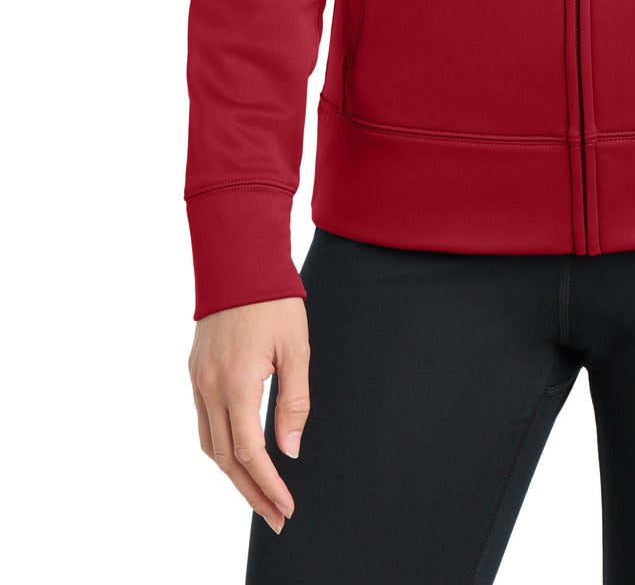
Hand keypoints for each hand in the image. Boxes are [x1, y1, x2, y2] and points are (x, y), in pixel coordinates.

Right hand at [188, 297, 310, 534]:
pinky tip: (238, 456)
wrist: (238, 260)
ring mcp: (197, 380)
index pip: (249, 453)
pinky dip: (219, 447)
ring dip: (232, 475)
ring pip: (208, 444)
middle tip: (275, 517)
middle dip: (251, 492)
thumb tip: (290, 451)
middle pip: (225, 459)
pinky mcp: (195, 371)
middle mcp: (208, 388)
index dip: (268, 485)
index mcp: (236, 384)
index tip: (286, 506)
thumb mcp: (296, 349)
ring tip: (259, 495)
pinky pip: (202, 422)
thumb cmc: (274, 301)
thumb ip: (294, 402)